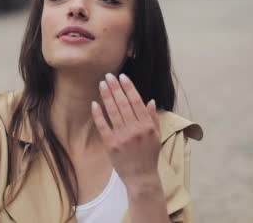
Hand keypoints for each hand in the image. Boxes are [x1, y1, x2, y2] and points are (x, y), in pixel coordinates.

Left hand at [91, 73, 161, 188]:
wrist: (141, 177)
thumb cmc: (149, 156)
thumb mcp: (157, 136)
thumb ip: (153, 118)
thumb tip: (150, 100)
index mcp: (147, 126)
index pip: (136, 102)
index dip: (129, 88)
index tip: (123, 77)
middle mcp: (135, 129)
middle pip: (123, 104)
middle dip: (115, 88)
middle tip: (109, 75)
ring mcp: (122, 137)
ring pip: (113, 112)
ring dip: (107, 96)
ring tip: (102, 84)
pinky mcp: (111, 144)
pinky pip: (103, 125)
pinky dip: (98, 114)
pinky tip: (94, 103)